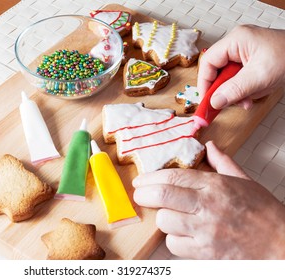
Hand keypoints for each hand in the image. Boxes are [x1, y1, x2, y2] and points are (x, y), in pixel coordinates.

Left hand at [133, 141, 284, 258]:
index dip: (151, 177)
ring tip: (168, 215)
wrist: (280, 245)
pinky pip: (174, 244)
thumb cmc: (262, 213)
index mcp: (215, 186)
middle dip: (144, 194)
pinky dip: (172, 239)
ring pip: (164, 220)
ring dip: (161, 217)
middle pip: (163, 195)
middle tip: (140, 195)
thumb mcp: (244, 181)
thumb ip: (222, 163)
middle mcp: (207, 206)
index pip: (173, 176)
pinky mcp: (204, 252)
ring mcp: (204, 230)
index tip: (140, 180)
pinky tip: (181, 234)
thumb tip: (209, 146)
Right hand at [197, 25, 284, 109]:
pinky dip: (244, 89)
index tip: (206, 101)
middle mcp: (237, 44)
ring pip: (228, 77)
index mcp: (236, 40)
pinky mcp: (251, 60)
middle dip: (223, 90)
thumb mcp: (260, 77)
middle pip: (217, 70)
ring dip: (235, 92)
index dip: (204, 83)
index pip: (209, 62)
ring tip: (247, 100)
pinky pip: (239, 78)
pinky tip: (252, 95)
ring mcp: (244, 52)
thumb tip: (214, 102)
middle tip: (227, 104)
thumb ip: (234, 90)